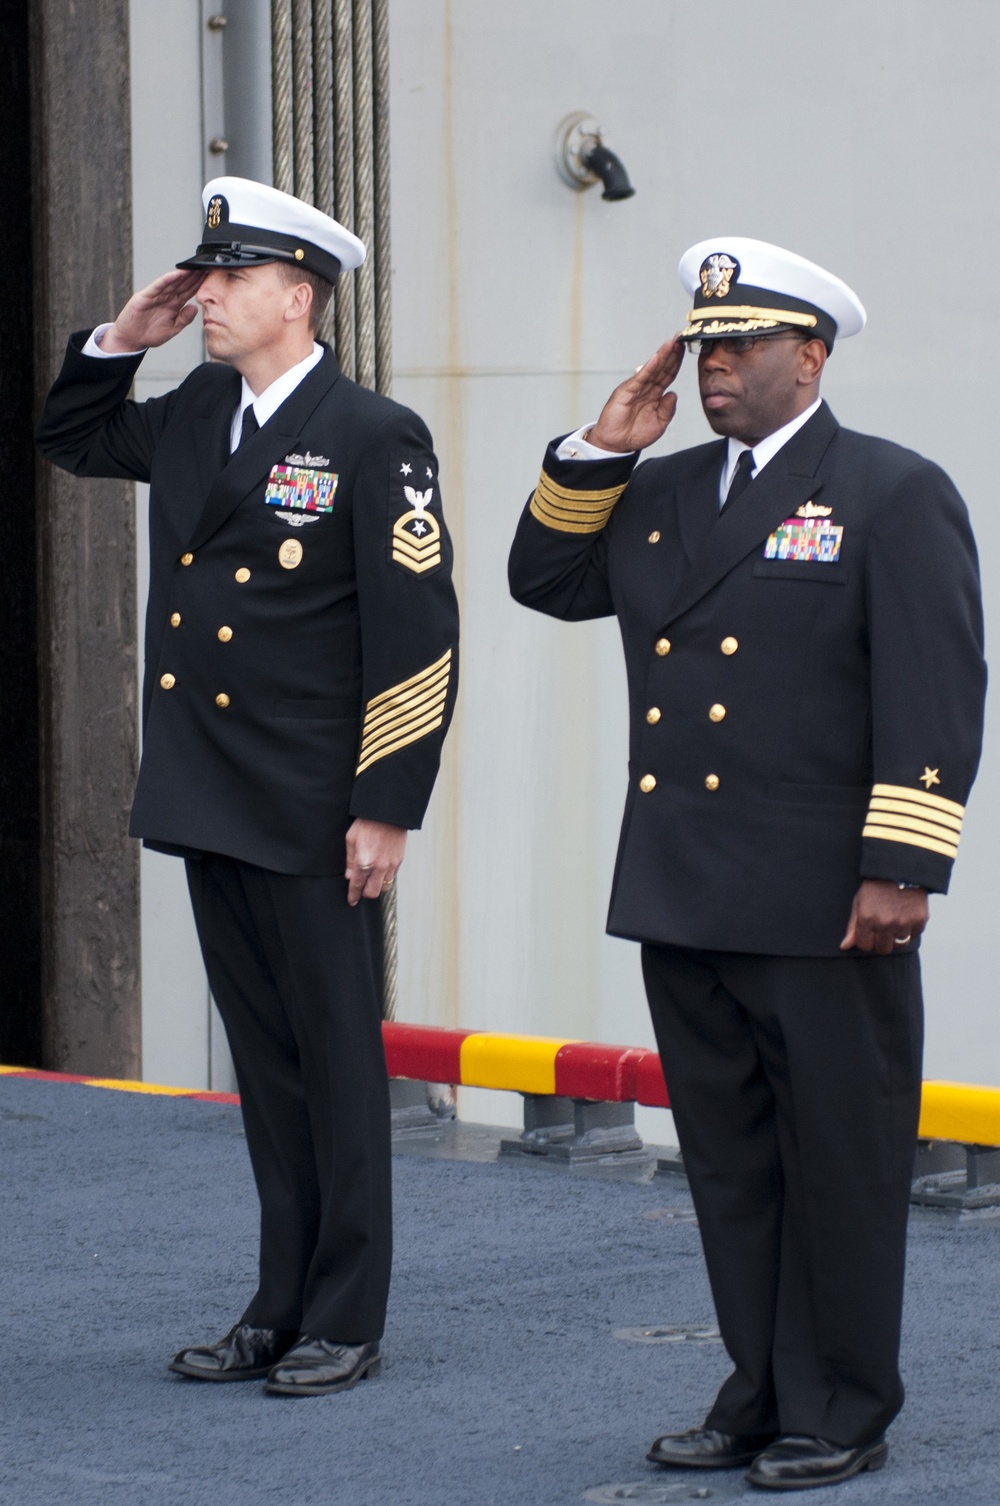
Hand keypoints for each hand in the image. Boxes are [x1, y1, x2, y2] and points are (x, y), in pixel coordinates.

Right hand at [100, 269, 205, 352]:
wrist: (131, 339)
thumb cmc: (150, 334)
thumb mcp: (172, 329)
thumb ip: (184, 319)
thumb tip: (196, 308)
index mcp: (174, 305)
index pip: (188, 292)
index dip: (198, 284)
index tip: (209, 277)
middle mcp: (166, 297)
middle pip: (182, 284)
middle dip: (193, 276)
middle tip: (205, 267)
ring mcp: (155, 296)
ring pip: (171, 283)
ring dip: (182, 275)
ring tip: (193, 267)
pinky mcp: (145, 296)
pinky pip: (157, 287)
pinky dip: (165, 281)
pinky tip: (175, 275)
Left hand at [345, 819, 406, 906]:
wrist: (388, 812)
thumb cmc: (368, 822)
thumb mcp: (351, 839)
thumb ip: (350, 860)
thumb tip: (350, 875)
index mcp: (364, 862)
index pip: (357, 886)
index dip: (353, 896)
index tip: (351, 900)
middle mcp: (379, 867)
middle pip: (373, 893)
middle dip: (365, 893)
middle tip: (361, 889)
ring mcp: (391, 864)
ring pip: (384, 887)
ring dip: (377, 886)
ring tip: (371, 879)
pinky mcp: (399, 860)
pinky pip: (392, 876)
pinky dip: (385, 877)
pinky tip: (380, 870)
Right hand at [586, 337, 685, 453]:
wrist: (615, 444)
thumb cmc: (635, 435)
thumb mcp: (659, 424)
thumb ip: (668, 410)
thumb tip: (673, 394)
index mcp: (655, 395)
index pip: (668, 374)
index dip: (677, 362)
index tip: (685, 348)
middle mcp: (646, 388)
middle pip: (662, 367)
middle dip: (672, 352)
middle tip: (681, 336)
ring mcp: (636, 388)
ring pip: (653, 369)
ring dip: (662, 355)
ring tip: (672, 342)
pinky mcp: (626, 391)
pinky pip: (640, 378)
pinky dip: (649, 367)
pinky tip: (657, 358)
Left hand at [840, 879, 928, 954]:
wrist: (898, 870)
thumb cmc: (874, 889)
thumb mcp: (859, 903)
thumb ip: (852, 927)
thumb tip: (844, 947)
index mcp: (867, 919)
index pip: (865, 946)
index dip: (867, 940)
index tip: (870, 932)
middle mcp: (886, 923)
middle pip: (883, 949)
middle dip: (881, 942)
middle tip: (883, 928)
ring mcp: (904, 922)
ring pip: (900, 945)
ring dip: (896, 937)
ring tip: (894, 922)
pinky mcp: (920, 920)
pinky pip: (914, 936)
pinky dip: (910, 930)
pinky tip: (905, 916)